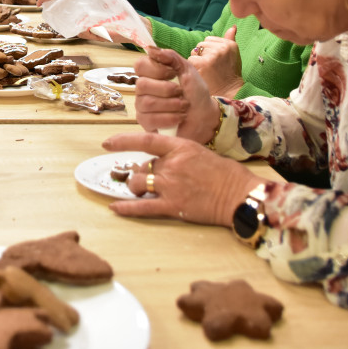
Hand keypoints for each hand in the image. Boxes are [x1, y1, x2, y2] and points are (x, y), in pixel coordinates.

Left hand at [101, 132, 261, 226]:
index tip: (107, 143)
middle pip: (142, 167)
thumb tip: (160, 162)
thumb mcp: (200, 153)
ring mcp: (171, 186)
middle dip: (141, 173)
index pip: (146, 140)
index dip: (123, 141)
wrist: (240, 195)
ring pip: (138, 184)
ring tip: (141, 190)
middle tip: (147, 178)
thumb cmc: (225, 174)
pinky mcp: (173, 206)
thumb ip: (178, 155)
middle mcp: (172, 165)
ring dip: (135, 187)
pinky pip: (142, 207)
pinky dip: (126, 208)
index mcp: (180, 148)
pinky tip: (115, 208)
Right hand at [134, 46, 220, 140]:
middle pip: (142, 85)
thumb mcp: (188, 70)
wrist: (205, 116)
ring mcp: (142, 106)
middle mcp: (143, 89)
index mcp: (151, 73)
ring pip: (147, 103)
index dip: (156, 69)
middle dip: (167, 90)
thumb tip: (151, 49)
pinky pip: (150, 119)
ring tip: (183, 106)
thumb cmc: (196, 92)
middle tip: (181, 93)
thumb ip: (171, 57)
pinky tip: (179, 117)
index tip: (172, 74)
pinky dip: (170, 118)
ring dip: (171, 105)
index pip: (139, 65)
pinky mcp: (146, 122)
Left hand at [188, 26, 244, 97]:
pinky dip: (193, 67)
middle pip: (201, 45)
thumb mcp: (233, 56)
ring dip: (197, 60)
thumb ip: (230, 40)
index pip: (209, 40)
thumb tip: (233, 26)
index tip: (216, 62)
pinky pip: (191, 59)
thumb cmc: (229, 75)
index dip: (209, 51)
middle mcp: (222, 48)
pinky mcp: (203, 63)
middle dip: (202, 55)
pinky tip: (202, 74)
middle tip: (211, 68)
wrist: (227, 93)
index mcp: (230, 44)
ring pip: (195, 52)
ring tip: (207, 71)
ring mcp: (213, 55)